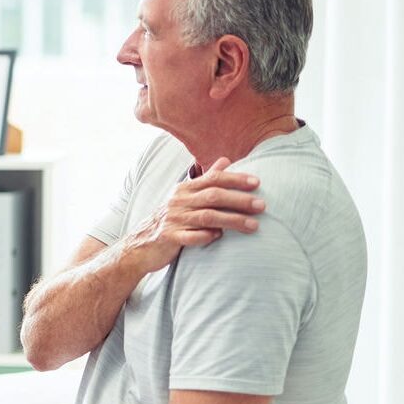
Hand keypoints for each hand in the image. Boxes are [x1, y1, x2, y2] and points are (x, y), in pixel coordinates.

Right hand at [124, 157, 264, 274]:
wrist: (141, 244)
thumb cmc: (171, 218)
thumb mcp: (185, 195)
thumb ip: (206, 179)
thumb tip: (226, 159)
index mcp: (184, 189)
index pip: (213, 179)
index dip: (235, 179)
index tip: (257, 182)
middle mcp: (178, 201)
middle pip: (213, 196)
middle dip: (239, 200)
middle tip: (262, 205)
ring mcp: (173, 219)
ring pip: (207, 217)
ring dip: (232, 220)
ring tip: (254, 225)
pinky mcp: (169, 237)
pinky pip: (191, 237)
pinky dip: (206, 236)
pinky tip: (220, 237)